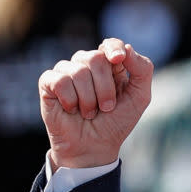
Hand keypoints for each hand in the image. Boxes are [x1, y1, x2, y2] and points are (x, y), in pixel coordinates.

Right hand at [38, 38, 152, 168]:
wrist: (93, 147)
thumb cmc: (116, 122)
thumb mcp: (139, 97)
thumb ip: (142, 70)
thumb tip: (126, 48)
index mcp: (109, 64)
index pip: (111, 44)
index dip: (114, 48)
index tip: (118, 60)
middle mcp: (87, 64)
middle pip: (95, 58)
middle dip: (105, 88)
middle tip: (106, 107)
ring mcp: (66, 71)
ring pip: (78, 71)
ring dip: (89, 99)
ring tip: (89, 112)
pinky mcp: (48, 83)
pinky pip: (60, 80)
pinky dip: (70, 100)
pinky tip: (72, 109)